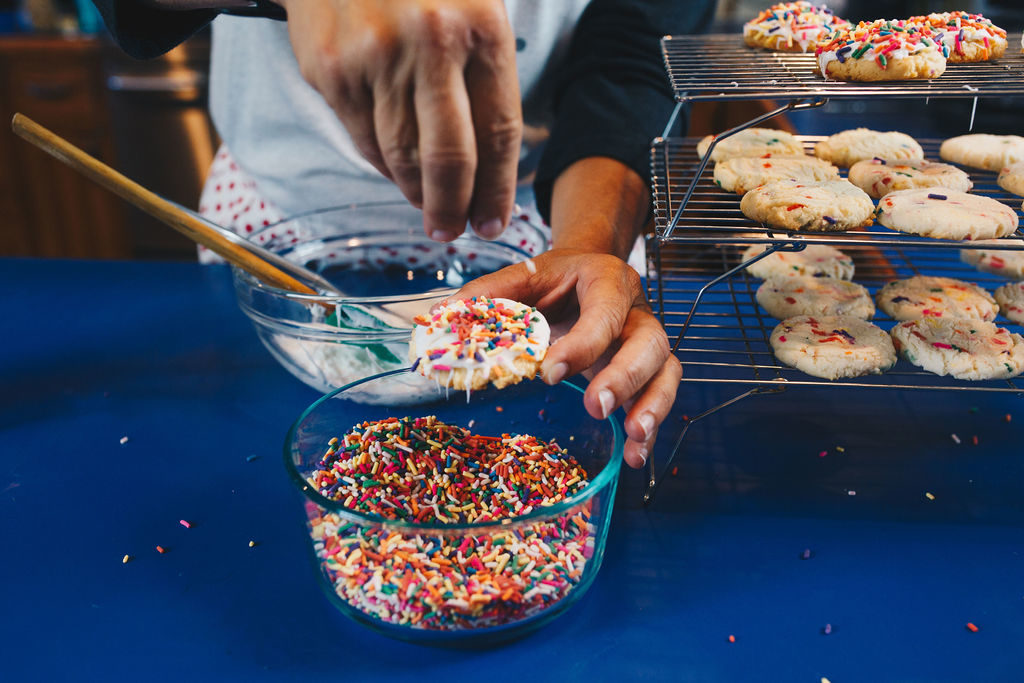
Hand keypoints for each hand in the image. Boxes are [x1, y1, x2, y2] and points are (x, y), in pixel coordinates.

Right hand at [280, 0, 521, 241]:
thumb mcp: (474, 4)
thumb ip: (485, 77)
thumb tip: (490, 166)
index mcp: (480, 28)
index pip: (498, 134)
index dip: (497, 190)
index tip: (492, 222)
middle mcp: (429, 44)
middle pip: (449, 161)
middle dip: (452, 210)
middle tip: (452, 231)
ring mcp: (374, 59)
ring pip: (401, 158)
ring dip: (416, 194)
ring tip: (427, 205)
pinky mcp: (331, 70)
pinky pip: (363, 139)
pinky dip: (383, 165)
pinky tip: (396, 169)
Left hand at [452, 249, 681, 468]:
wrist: (588, 270)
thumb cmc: (556, 279)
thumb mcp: (525, 276)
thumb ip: (489, 294)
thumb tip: (446, 315)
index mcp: (607, 282)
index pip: (604, 314)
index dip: (582, 345)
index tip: (549, 373)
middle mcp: (637, 311)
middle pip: (649, 343)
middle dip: (626, 377)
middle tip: (596, 407)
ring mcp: (646, 342)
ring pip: (666, 371)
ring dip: (653, 405)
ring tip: (633, 435)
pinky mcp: (648, 370)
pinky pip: (660, 397)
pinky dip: (652, 428)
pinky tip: (634, 456)